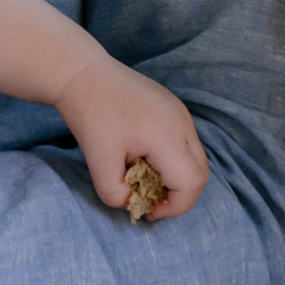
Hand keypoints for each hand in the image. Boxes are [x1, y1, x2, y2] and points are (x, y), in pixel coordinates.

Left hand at [50, 57, 208, 222]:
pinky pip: (186, 143)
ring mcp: (181, 113)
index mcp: (167, 136)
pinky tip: (146, 160)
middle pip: (201, 174)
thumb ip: (115, 194)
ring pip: (196, 159)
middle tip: (150, 202)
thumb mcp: (97, 162)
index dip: (174, 207)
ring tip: (146, 181)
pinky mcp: (174, 108)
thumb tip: (131, 203)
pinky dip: (174, 161)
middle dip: (179, 196)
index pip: (191, 183)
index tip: (147, 210)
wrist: (83, 73)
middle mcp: (182, 123)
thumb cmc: (90, 115)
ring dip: (177, 178)